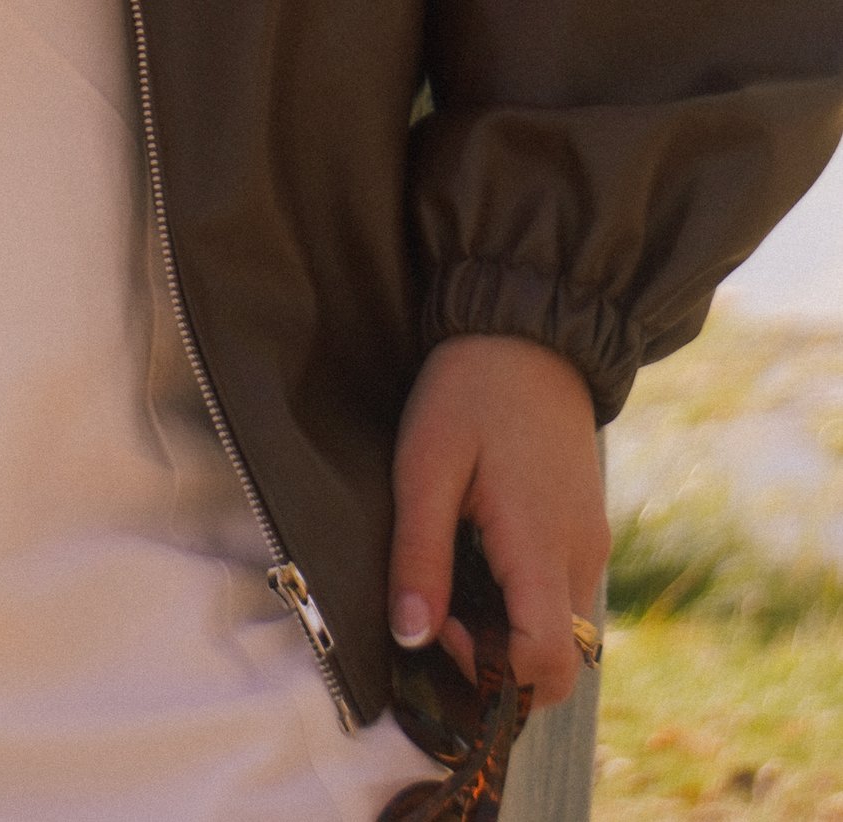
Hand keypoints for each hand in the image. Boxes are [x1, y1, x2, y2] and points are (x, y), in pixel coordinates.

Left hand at [389, 335, 607, 712]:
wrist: (528, 328)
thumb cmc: (470, 390)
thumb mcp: (426, 463)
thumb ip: (419, 553)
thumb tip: (411, 636)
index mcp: (543, 546)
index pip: (548, 665)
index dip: (491, 672)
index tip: (443, 625)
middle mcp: (581, 557)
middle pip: (557, 661)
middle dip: (497, 662)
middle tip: (441, 608)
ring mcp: (589, 544)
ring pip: (559, 630)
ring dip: (506, 628)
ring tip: (454, 570)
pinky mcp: (586, 528)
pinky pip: (560, 594)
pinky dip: (521, 599)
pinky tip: (479, 549)